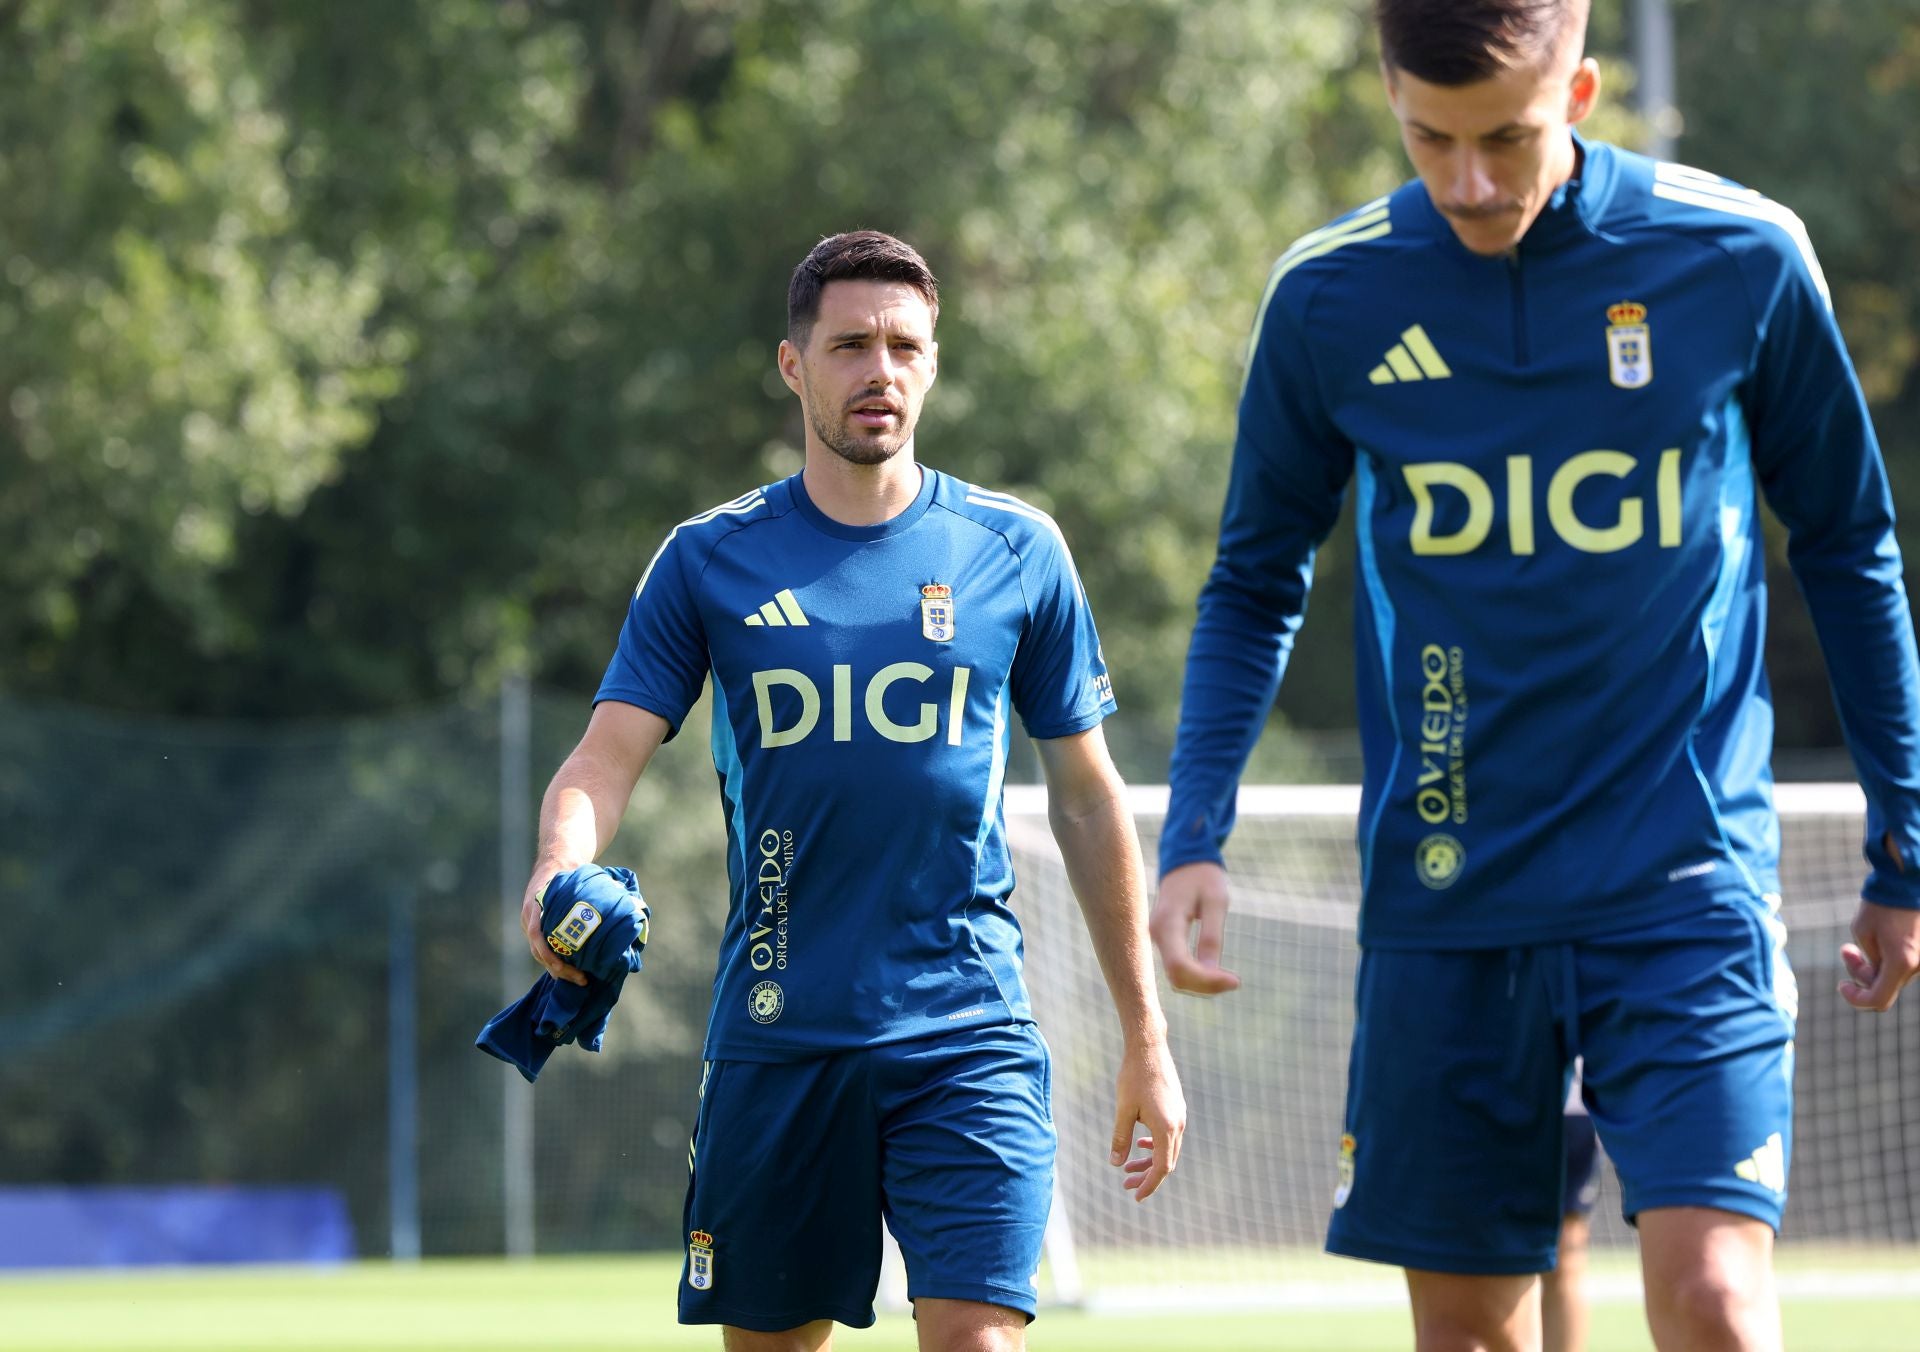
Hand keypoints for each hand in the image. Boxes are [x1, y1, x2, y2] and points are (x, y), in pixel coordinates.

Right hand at [522, 866, 588, 986]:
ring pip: (540, 955)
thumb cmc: (569, 869)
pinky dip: (556, 963)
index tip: (564, 966)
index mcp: (536, 905)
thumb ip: (593, 890)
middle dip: (559, 969)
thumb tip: (627, 902)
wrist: (554, 860)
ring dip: (558, 970)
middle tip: (582, 979)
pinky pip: (543, 950)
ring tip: (580, 980)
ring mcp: (530, 925)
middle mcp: (529, 918)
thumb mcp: (578, 876)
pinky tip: (571, 974)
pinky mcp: (536, 930)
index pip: (536, 934)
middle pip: (539, 951)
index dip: (549, 953)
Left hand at [1111, 1039, 1184, 1202]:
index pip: (1162, 1168)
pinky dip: (1155, 1145)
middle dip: (1147, 1176)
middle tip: (1127, 1185)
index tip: (1136, 1197)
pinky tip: (1140, 1142)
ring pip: (1167, 1148)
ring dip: (1150, 1160)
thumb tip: (1115, 1164)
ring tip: (1129, 1168)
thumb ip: (1120, 1138)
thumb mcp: (1123, 1110)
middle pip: (1166, 1161)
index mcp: (1166, 1128)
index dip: (1149, 1185)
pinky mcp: (1176, 1107)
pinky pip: (1168, 1135)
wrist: (1149, 1047)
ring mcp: (1179, 1115)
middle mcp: (1178, 1124)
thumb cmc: (1134, 1077)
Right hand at [1150, 861, 1240, 994]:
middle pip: (1177, 977)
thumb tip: (1212, 972)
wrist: (1184, 861)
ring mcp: (1156, 939)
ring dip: (1202, 982)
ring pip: (1176, 976)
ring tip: (1227, 976)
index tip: (1236, 981)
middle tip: (1235, 981)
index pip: (1181, 966)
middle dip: (1206, 985)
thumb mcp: (1216, 901)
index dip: (1207, 980)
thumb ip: (1211, 936)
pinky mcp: (1163, 941)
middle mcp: (1156, 934)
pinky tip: (1213, 969)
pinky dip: (1196, 975)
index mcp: (1167, 922)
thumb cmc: (1203, 877)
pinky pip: (1177, 967)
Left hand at [1838, 900, 1919, 1011]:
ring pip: (1894, 975)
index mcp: (1901, 964)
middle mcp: (1918, 966)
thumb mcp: (1863, 931)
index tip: (1841, 985)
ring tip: (1854, 944)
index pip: (1879, 999)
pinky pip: (1903, 964)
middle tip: (1846, 950)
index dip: (1856, 999)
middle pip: (1885, 986)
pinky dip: (1888, 959)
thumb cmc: (1882, 903)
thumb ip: (1869, 960)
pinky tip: (1876, 940)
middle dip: (1861, 973)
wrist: (1908, 882)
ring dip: (1873, 965)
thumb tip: (1875, 971)